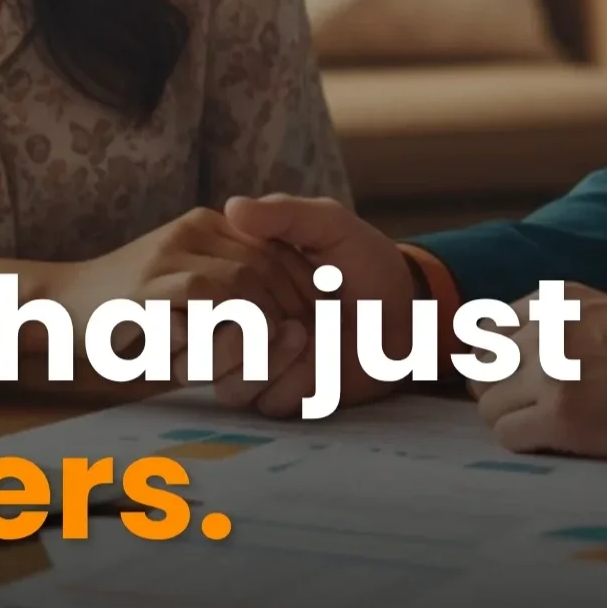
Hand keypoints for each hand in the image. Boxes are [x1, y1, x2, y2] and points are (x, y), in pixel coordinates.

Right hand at [0, 207, 316, 388]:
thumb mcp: (184, 287)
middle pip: (267, 264)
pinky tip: (242, 354)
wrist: (58, 306)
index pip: (276, 248)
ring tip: (278, 354)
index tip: (317, 324)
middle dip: (294, 307)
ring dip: (268, 321)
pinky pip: (206, 297)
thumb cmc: (127, 311)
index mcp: (207, 227)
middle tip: (307, 346)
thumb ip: (228, 289)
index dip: (304, 287)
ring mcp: (168, 256)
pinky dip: (232, 326)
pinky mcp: (147, 288)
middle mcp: (193, 232)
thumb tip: (286, 318)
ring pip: (244, 279)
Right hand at [214, 193, 416, 415]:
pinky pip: (262, 400)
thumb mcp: (330, 226)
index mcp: (239, 275)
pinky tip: (321, 361)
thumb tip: (232, 206)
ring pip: (223, 379)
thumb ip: (286, 214)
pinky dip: (293, 380)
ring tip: (306, 333)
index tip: (289, 268)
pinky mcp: (277, 397)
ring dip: (268, 357)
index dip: (242, 277)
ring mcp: (254, 363)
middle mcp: (237, 321)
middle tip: (301, 307)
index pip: (204, 283)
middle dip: (253, 320)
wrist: (405, 314)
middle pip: (201, 338)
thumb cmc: (365, 263)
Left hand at [472, 285, 606, 459]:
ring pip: (488, 404)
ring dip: (510, 418)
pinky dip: (523, 441)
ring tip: (544, 425)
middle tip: (528, 406)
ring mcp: (549, 372)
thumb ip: (553, 321)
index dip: (498, 359)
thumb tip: (506, 347)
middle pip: (481, 366)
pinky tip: (554, 439)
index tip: (514, 377)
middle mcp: (544, 329)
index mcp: (553, 300)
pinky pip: (506, 434)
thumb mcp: (600, 310)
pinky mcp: (560, 416)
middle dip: (498, 389)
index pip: (488, 328)